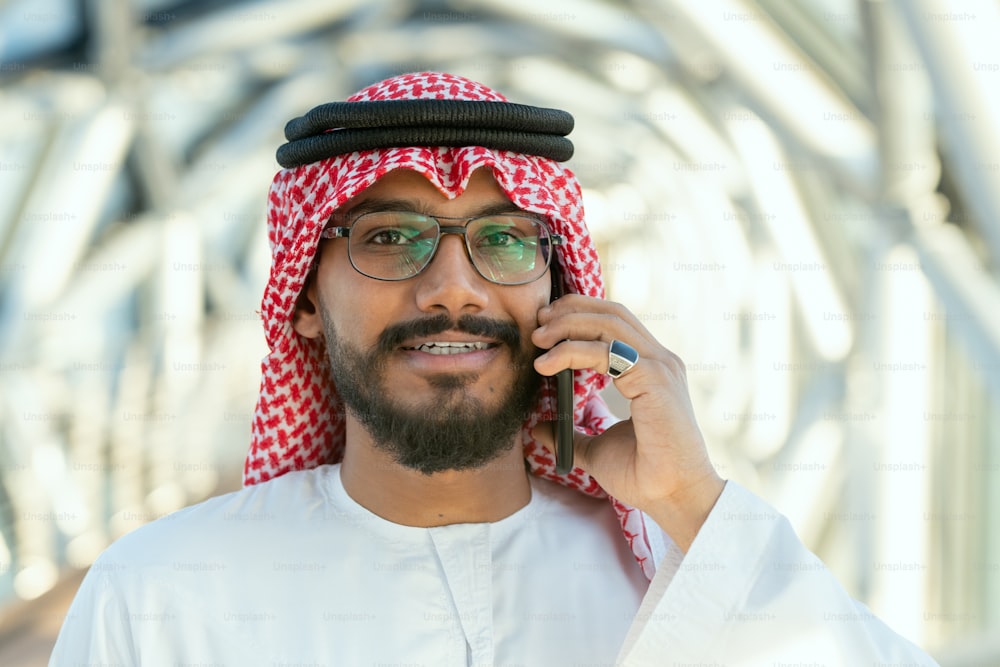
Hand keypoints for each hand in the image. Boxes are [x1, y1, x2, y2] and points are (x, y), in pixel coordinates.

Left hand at [531, 294, 724, 551]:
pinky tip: (546, 365)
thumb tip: (540, 427)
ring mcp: (660, 367)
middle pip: (613, 313)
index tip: (545, 324)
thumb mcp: (597, 448)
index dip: (581, 314)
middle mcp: (660, 361)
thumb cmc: (645, 475)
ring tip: (538, 338)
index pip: (617, 324)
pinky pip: (606, 352)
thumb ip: (572, 433)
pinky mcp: (654, 379)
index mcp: (651, 370)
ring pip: (609, 324)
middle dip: (571, 310)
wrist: (673, 497)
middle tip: (537, 319)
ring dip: (568, 324)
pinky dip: (571, 351)